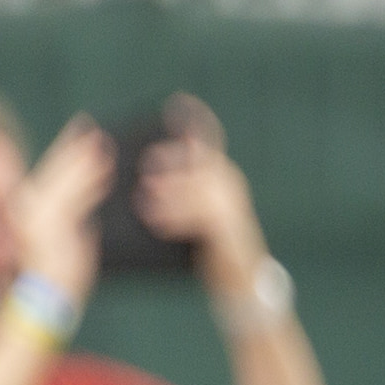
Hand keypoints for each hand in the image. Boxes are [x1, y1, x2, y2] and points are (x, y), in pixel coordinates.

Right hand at [10, 119, 113, 308]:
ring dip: (85, 159)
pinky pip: (75, 197)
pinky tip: (107, 170)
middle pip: (55, 169)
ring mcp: (38, 215)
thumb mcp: (69, 242)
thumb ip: (75, 219)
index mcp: (31, 211)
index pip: (50, 175)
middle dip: (75, 147)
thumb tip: (93, 209)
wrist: (45, 300)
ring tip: (104, 143)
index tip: (81, 135)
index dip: (66, 154)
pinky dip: (91, 181)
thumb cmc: (58, 276)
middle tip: (93, 126)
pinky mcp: (51, 223)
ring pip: (66, 179)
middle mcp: (28, 208)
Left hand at [134, 95, 264, 284]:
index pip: (209, 140)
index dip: (194, 119)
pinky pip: (201, 216)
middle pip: (202, 160)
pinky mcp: (231, 228)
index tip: (177, 101)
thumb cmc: (210, 246)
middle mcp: (230, 183)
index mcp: (221, 174)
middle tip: (146, 163)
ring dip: (172, 191)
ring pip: (200, 187)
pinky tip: (156, 223)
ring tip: (143, 199)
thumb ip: (179, 193)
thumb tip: (143, 181)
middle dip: (173, 160)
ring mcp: (233, 204)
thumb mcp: (195, 213)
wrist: (241, 283)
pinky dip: (178, 216)